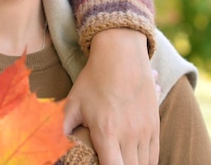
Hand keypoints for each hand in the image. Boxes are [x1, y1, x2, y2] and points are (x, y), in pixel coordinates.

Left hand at [64, 28, 159, 164]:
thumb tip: (56, 145)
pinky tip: (134, 160)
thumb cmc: (94, 80)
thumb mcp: (73, 103)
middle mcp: (128, 135)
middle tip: (110, 162)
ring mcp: (144, 131)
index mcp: (106, 132)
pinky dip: (146, 162)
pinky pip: (154, 155)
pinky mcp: (155, 125)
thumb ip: (64, 129)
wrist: (121, 55)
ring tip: (120, 161)